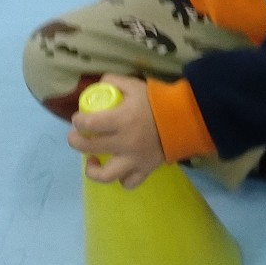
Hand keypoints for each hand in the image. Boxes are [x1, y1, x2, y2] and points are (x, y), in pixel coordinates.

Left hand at [68, 74, 165, 188]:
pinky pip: (129, 183)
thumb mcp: (136, 85)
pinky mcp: (146, 169)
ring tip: (92, 160)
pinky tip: (119, 170)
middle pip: (88, 147)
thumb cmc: (161, 100)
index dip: (78, 121)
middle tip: (78, 135)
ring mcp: (134, 159)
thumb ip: (115, 81)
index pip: (87, 124)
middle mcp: (123, 143)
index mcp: (120, 120)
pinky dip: (122, 179)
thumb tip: (101, 83)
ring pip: (105, 175)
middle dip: (76, 141)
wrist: (189, 117)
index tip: (79, 118)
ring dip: (92, 169)